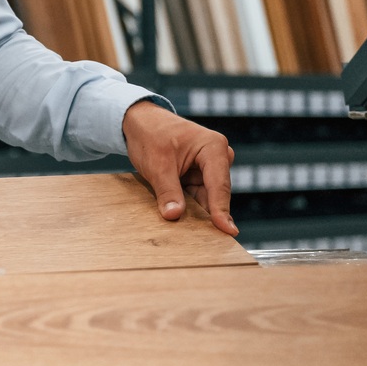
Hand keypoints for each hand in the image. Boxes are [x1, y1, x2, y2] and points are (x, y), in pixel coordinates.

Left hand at [123, 99, 235, 235]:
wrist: (140, 123)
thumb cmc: (150, 136)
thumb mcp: (157, 165)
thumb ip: (167, 191)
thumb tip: (174, 215)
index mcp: (213, 148)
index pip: (219, 185)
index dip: (221, 210)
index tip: (226, 230)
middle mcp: (217, 157)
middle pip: (216, 194)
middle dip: (209, 215)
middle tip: (210, 242)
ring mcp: (210, 168)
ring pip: (206, 199)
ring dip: (197, 213)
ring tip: (193, 237)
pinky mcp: (200, 176)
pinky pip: (198, 197)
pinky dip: (190, 207)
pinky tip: (185, 224)